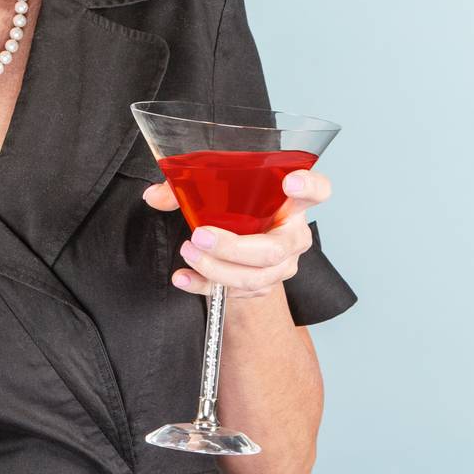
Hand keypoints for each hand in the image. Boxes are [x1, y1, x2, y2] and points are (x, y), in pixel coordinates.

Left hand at [141, 168, 332, 299]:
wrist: (240, 252)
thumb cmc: (234, 212)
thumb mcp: (213, 192)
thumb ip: (186, 188)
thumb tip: (154, 196)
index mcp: (291, 201)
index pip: (318, 190)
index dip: (311, 186)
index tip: (290, 182)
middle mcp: (293, 235)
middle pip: (274, 248)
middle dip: (234, 247)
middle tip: (200, 236)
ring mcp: (281, 265)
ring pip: (255, 275)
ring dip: (217, 268)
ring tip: (188, 254)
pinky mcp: (263, 286)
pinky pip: (236, 292)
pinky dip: (204, 286)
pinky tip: (183, 278)